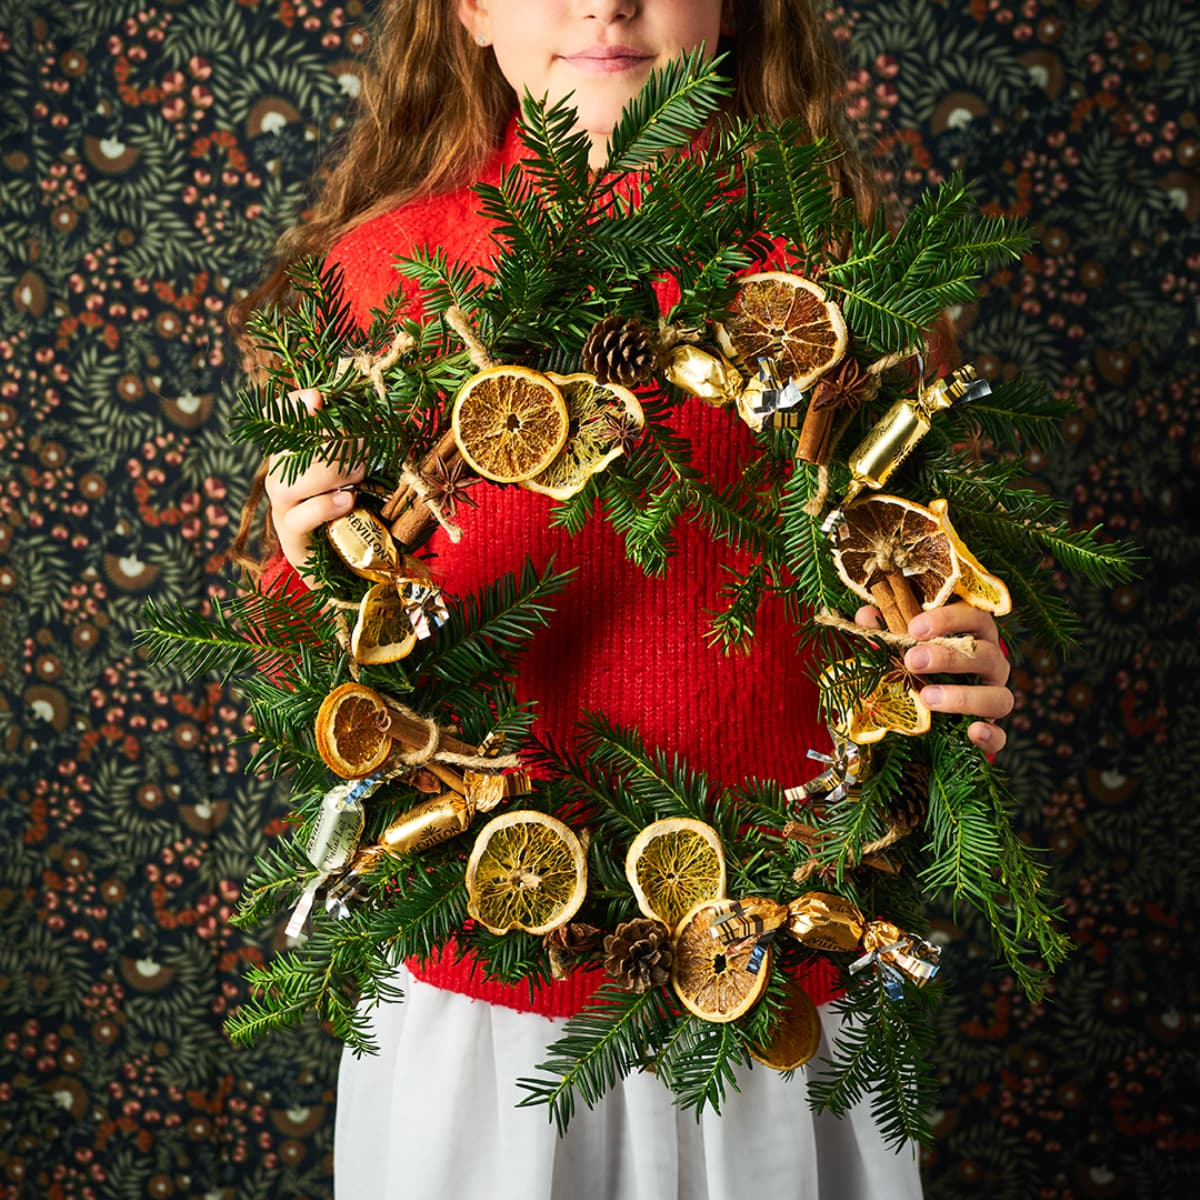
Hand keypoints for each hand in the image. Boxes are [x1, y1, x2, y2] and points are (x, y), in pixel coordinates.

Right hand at [264, 387, 364, 583]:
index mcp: (293, 454)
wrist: (340, 557)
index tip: (316, 397)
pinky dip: (325, 505)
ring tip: (359, 472)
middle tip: (364, 446)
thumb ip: (357, 447)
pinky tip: (347, 499)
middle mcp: (280, 476)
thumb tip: (381, 422)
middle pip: (288, 451)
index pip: (278, 422)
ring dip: (328, 473)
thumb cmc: (350, 506)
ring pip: (289, 482)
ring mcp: (282, 506)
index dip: (292, 406)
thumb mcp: (355, 471)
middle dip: (328, 444)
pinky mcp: (291, 535)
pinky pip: (300, 516)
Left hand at [854, 602, 1012, 753]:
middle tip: (912, 661)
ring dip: (965, 697)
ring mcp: (995, 697)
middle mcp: (992, 664)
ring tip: (927, 697)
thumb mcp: (901, 648)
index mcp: (974, 636)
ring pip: (999, 696)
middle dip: (949, 657)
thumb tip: (865, 614)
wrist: (930, 714)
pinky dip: (991, 734)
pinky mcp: (992, 730)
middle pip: (986, 654)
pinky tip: (973, 731)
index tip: (914, 629)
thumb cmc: (919, 668)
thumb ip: (885, 631)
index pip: (975, 617)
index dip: (948, 620)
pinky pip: (1002, 736)